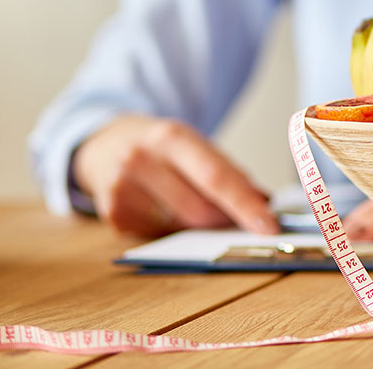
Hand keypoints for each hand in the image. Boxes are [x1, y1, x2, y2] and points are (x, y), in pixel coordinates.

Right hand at [73, 114, 279, 237]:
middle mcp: (141, 161)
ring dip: (201, 225)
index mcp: (170, 137)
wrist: (103, 143)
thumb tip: (262, 202)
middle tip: (239, 215)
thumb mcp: (193, 144)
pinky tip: (164, 207)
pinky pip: (162, 235)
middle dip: (226, 218)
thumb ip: (228, 171)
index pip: (216, 177)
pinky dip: (175, 228)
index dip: (245, 205)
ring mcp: (122, 191)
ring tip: (192, 201)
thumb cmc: (159, 146)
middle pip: (201, 210)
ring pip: (183, 227)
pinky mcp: (114, 217)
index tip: (269, 225)